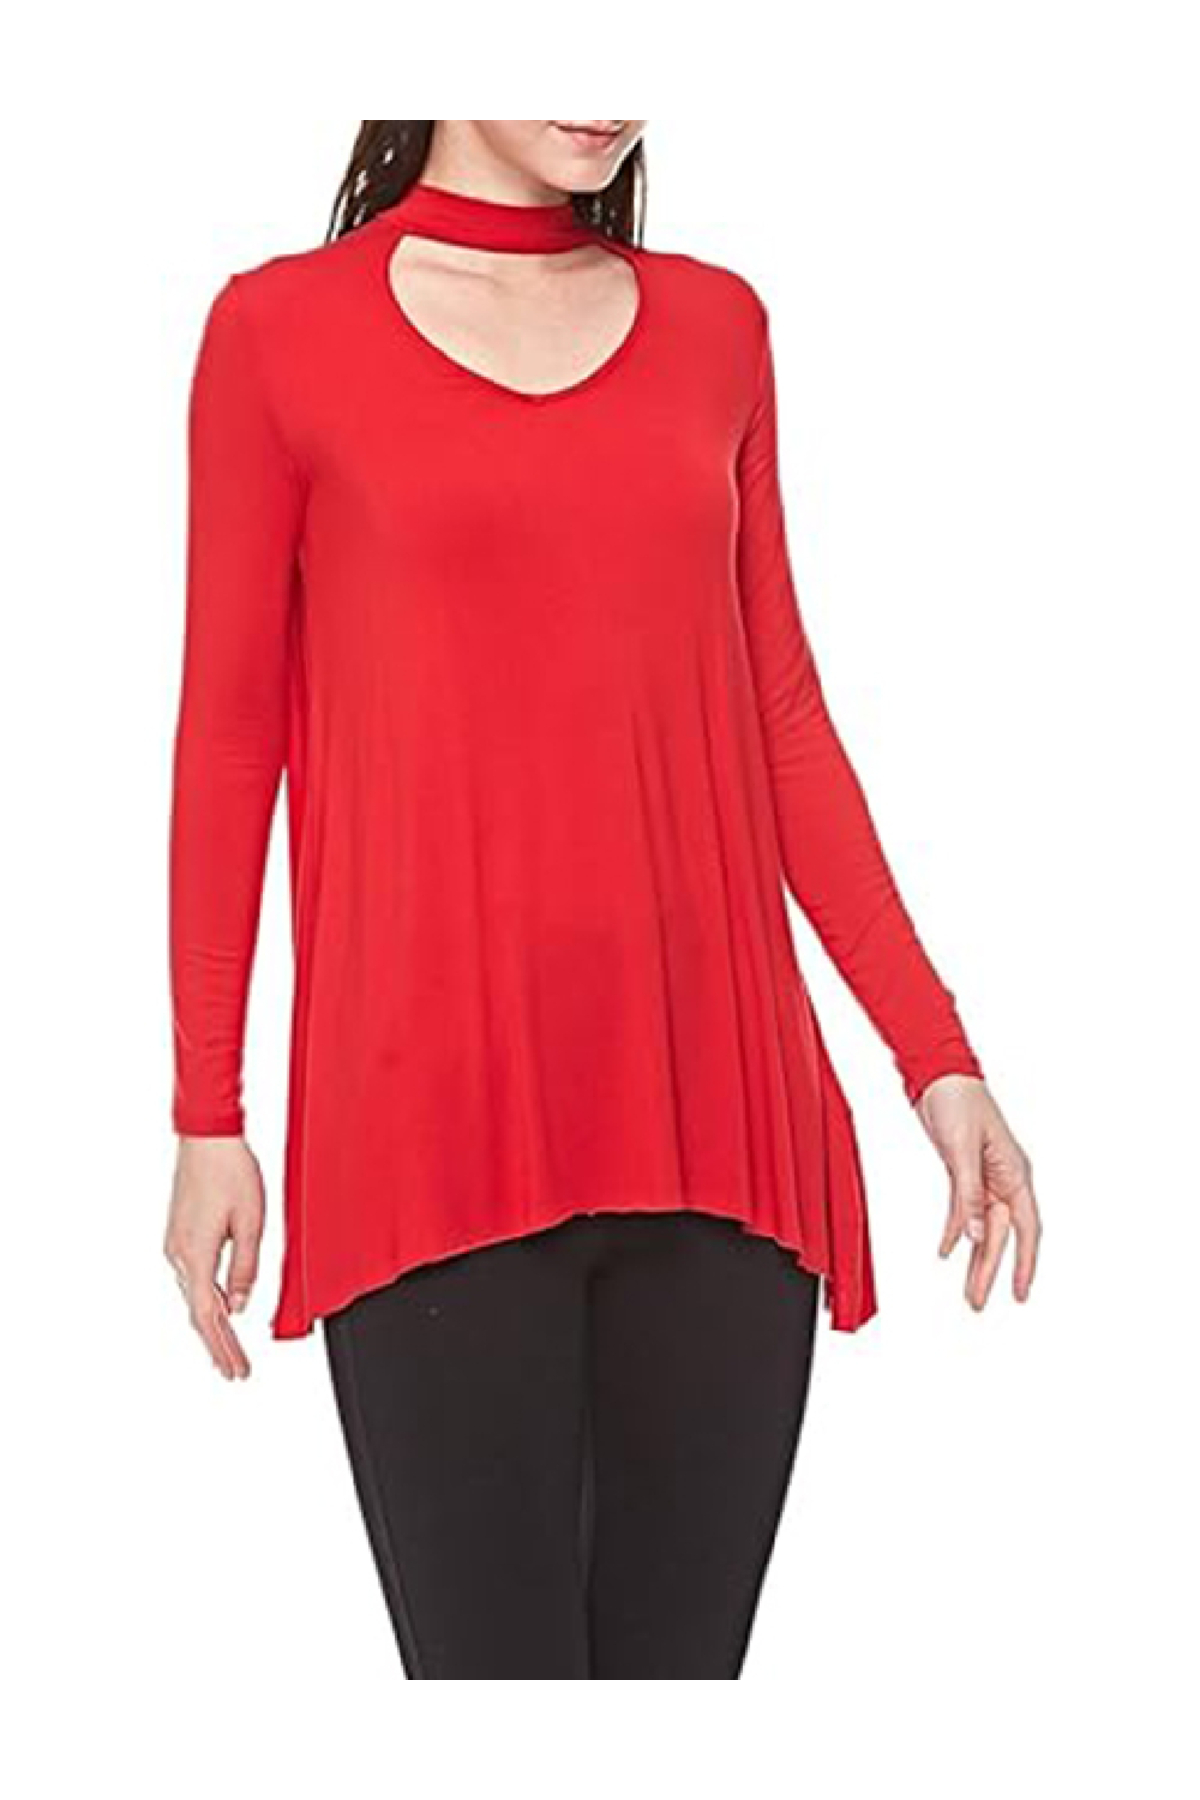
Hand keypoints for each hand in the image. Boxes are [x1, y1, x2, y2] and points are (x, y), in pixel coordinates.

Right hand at [163, 1136, 265, 1378]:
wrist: (206, 1138)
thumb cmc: (231, 1173)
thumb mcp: (250, 1223)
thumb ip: (245, 1268)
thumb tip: (241, 1305)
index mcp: (195, 1255)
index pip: (210, 1317)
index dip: (225, 1347)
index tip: (237, 1370)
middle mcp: (178, 1255)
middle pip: (199, 1313)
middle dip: (218, 1345)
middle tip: (234, 1372)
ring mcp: (175, 1245)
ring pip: (195, 1297)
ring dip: (213, 1325)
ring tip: (229, 1350)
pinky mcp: (179, 1235)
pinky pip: (193, 1279)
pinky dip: (207, 1301)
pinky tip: (220, 1309)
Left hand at [915, 1074, 1040, 1310]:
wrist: (939, 1074)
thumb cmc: (958, 1102)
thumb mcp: (962, 1150)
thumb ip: (969, 1195)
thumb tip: (977, 1237)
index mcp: (1015, 1173)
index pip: (1026, 1228)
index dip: (1025, 1263)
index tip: (1020, 1294)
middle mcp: (1005, 1179)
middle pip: (1001, 1235)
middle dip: (990, 1271)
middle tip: (976, 1304)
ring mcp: (986, 1176)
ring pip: (983, 1228)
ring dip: (974, 1258)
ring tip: (966, 1291)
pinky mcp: (964, 1171)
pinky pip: (964, 1210)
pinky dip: (956, 1230)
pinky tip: (947, 1251)